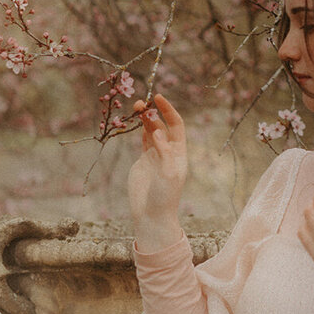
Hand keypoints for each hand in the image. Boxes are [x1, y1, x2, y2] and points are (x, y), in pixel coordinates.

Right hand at [128, 94, 187, 250]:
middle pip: (162, 124)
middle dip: (154, 112)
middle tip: (141, 103)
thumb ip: (163, 151)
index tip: (158, 98)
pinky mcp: (143, 160)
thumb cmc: (165, 196)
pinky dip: (139, 129)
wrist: (152, 214)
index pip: (176, 124)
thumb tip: (158, 130)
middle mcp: (168, 150)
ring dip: (145, 118)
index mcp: (179, 151)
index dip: (168, 110)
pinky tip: (134, 120)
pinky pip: (142, 140)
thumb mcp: (168, 173)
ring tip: (137, 106)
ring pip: (151, 130)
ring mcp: (156, 155)